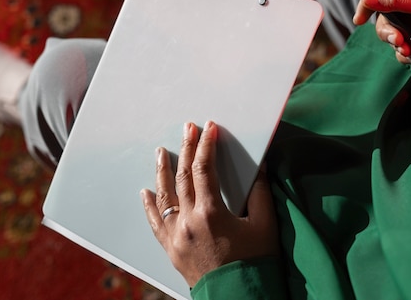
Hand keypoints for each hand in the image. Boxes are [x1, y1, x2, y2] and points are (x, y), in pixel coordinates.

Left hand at [141, 121, 279, 286]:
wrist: (238, 297)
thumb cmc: (254, 263)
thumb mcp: (264, 224)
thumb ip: (260, 193)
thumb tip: (259, 167)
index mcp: (211, 213)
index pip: (204, 170)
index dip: (206, 146)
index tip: (208, 128)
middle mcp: (188, 222)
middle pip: (182, 177)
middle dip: (186, 149)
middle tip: (187, 129)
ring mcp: (176, 236)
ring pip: (164, 196)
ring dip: (162, 171)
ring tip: (162, 151)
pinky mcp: (171, 249)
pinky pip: (155, 223)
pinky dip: (149, 206)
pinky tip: (146, 192)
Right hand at [352, 0, 410, 66]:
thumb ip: (401, 0)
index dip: (369, 4)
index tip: (359, 19)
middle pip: (387, 18)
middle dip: (387, 32)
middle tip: (398, 41)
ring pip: (395, 36)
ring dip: (397, 46)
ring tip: (409, 52)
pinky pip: (406, 50)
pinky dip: (406, 56)